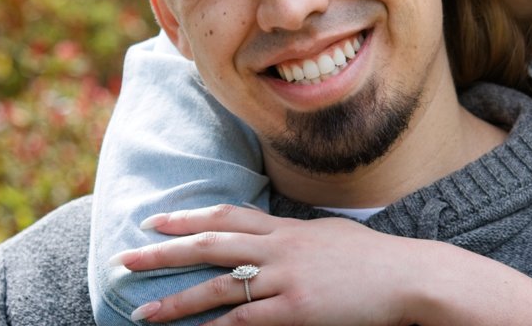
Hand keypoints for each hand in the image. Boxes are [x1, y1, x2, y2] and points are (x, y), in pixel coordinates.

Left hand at [111, 204, 422, 324]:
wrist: (406, 275)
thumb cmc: (371, 257)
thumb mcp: (328, 233)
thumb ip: (295, 235)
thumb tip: (273, 234)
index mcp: (286, 228)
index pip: (226, 215)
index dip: (187, 217)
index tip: (154, 221)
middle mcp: (280, 248)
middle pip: (211, 244)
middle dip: (164, 252)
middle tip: (125, 258)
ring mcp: (287, 278)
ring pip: (219, 286)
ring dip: (176, 301)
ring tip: (143, 313)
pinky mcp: (297, 310)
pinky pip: (246, 321)